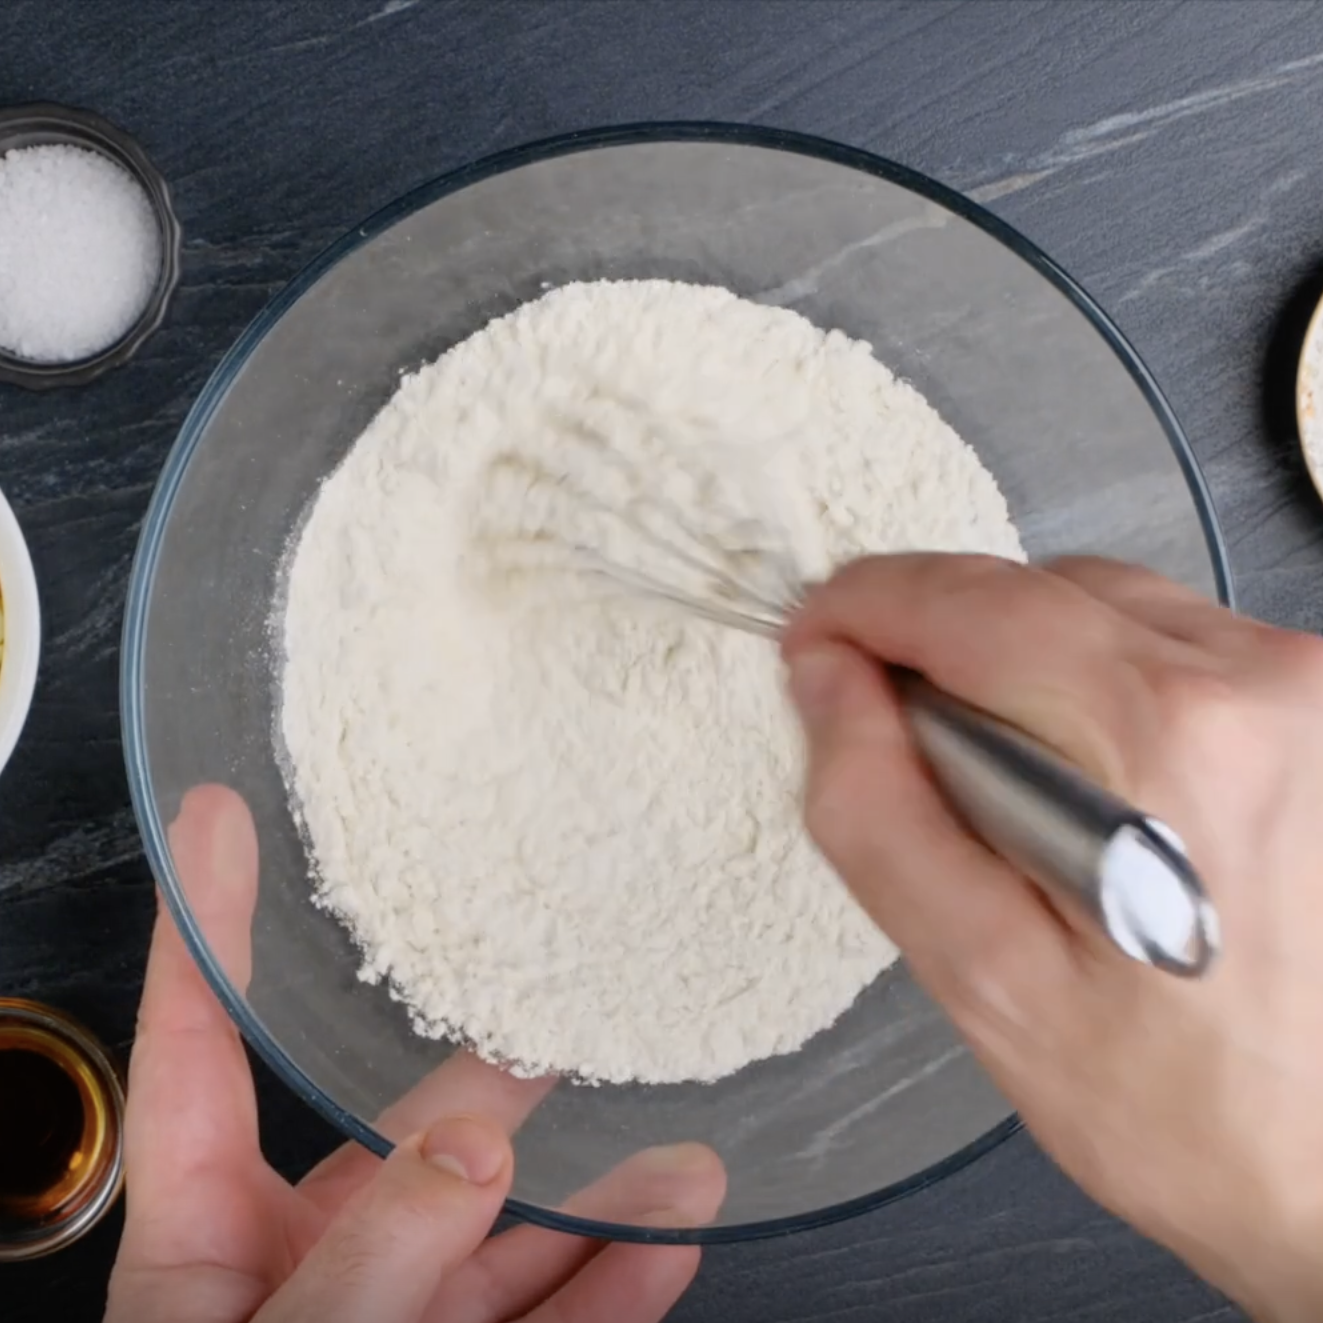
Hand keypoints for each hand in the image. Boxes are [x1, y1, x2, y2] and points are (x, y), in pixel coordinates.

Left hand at [105, 786, 723, 1322]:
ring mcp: (402, 1319)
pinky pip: (553, 1318)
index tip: (215, 820)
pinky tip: (670, 1245)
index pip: (198, 1051)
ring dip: (594, 1199)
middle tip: (549, 1035)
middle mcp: (309, 1264)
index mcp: (207, 1239)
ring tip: (678, 1157)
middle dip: (488, 1090)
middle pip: (406, 1147)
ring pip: (506, 1240)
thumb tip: (476, 1139)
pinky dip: (615, 1288)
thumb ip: (368, 1260)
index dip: (206, 929)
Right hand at [781, 554, 1322, 1322]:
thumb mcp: (983, 978)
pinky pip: (1166, 645)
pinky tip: (1094, 790)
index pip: (970, 602)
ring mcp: (1306, 690)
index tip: (813, 641)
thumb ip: (877, 812)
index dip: (865, 607)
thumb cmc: (1181, 1107)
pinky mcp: (1320, 709)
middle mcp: (1259, 683)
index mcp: (1167, 738)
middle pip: (1033, 590)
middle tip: (906, 748)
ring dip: (1022, 667)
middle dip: (939, 644)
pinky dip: (1095, 687)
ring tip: (1016, 796)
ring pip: (1099, 605)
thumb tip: (825, 681)